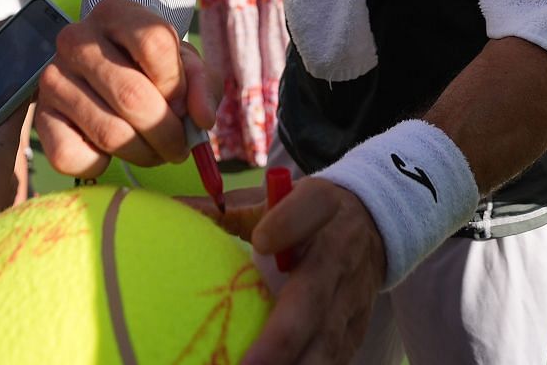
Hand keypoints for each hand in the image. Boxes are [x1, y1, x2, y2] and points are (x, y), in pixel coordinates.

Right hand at [34, 0, 213, 174]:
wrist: (105, 71)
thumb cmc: (151, 67)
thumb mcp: (184, 64)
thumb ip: (202, 85)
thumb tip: (202, 120)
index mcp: (114, 13)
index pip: (154, 44)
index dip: (178, 85)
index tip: (183, 104)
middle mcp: (76, 39)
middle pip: (132, 95)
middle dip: (167, 133)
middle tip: (177, 146)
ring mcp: (53, 77)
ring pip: (109, 132)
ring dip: (143, 153)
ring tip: (153, 150)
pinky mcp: (40, 116)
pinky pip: (71, 156)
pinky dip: (101, 165)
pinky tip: (110, 151)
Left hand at [243, 179, 385, 364]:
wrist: (375, 224)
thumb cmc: (306, 214)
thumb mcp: (273, 199)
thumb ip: (225, 209)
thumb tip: (171, 210)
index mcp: (319, 208)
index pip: (307, 209)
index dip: (285, 225)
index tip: (261, 241)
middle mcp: (337, 255)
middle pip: (312, 298)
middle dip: (279, 339)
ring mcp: (350, 299)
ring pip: (325, 343)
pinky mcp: (356, 330)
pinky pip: (335, 361)